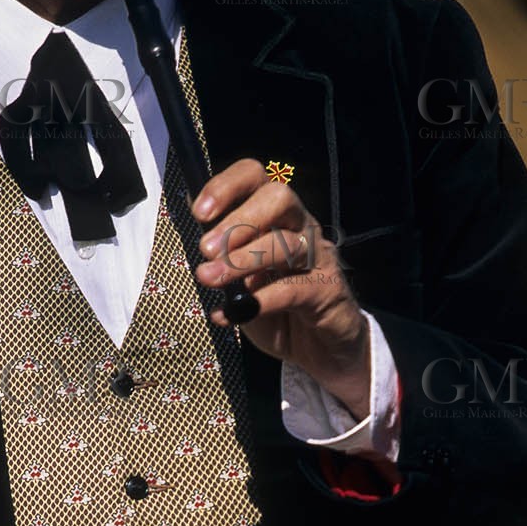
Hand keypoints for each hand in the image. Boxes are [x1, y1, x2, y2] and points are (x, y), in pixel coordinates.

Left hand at [193, 159, 370, 420]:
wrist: (319, 349)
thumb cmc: (278, 309)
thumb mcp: (242, 281)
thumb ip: (223, 259)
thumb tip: (198, 239)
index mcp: (277, 215)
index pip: (256, 176)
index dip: (226, 186)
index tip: (199, 213)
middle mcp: (301, 226)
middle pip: (278, 196)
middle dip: (238, 219)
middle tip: (207, 250)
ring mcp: (318, 256)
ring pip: (285, 243)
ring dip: (242, 259)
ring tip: (209, 278)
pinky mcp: (327, 290)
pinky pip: (292, 289)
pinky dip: (258, 302)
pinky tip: (231, 315)